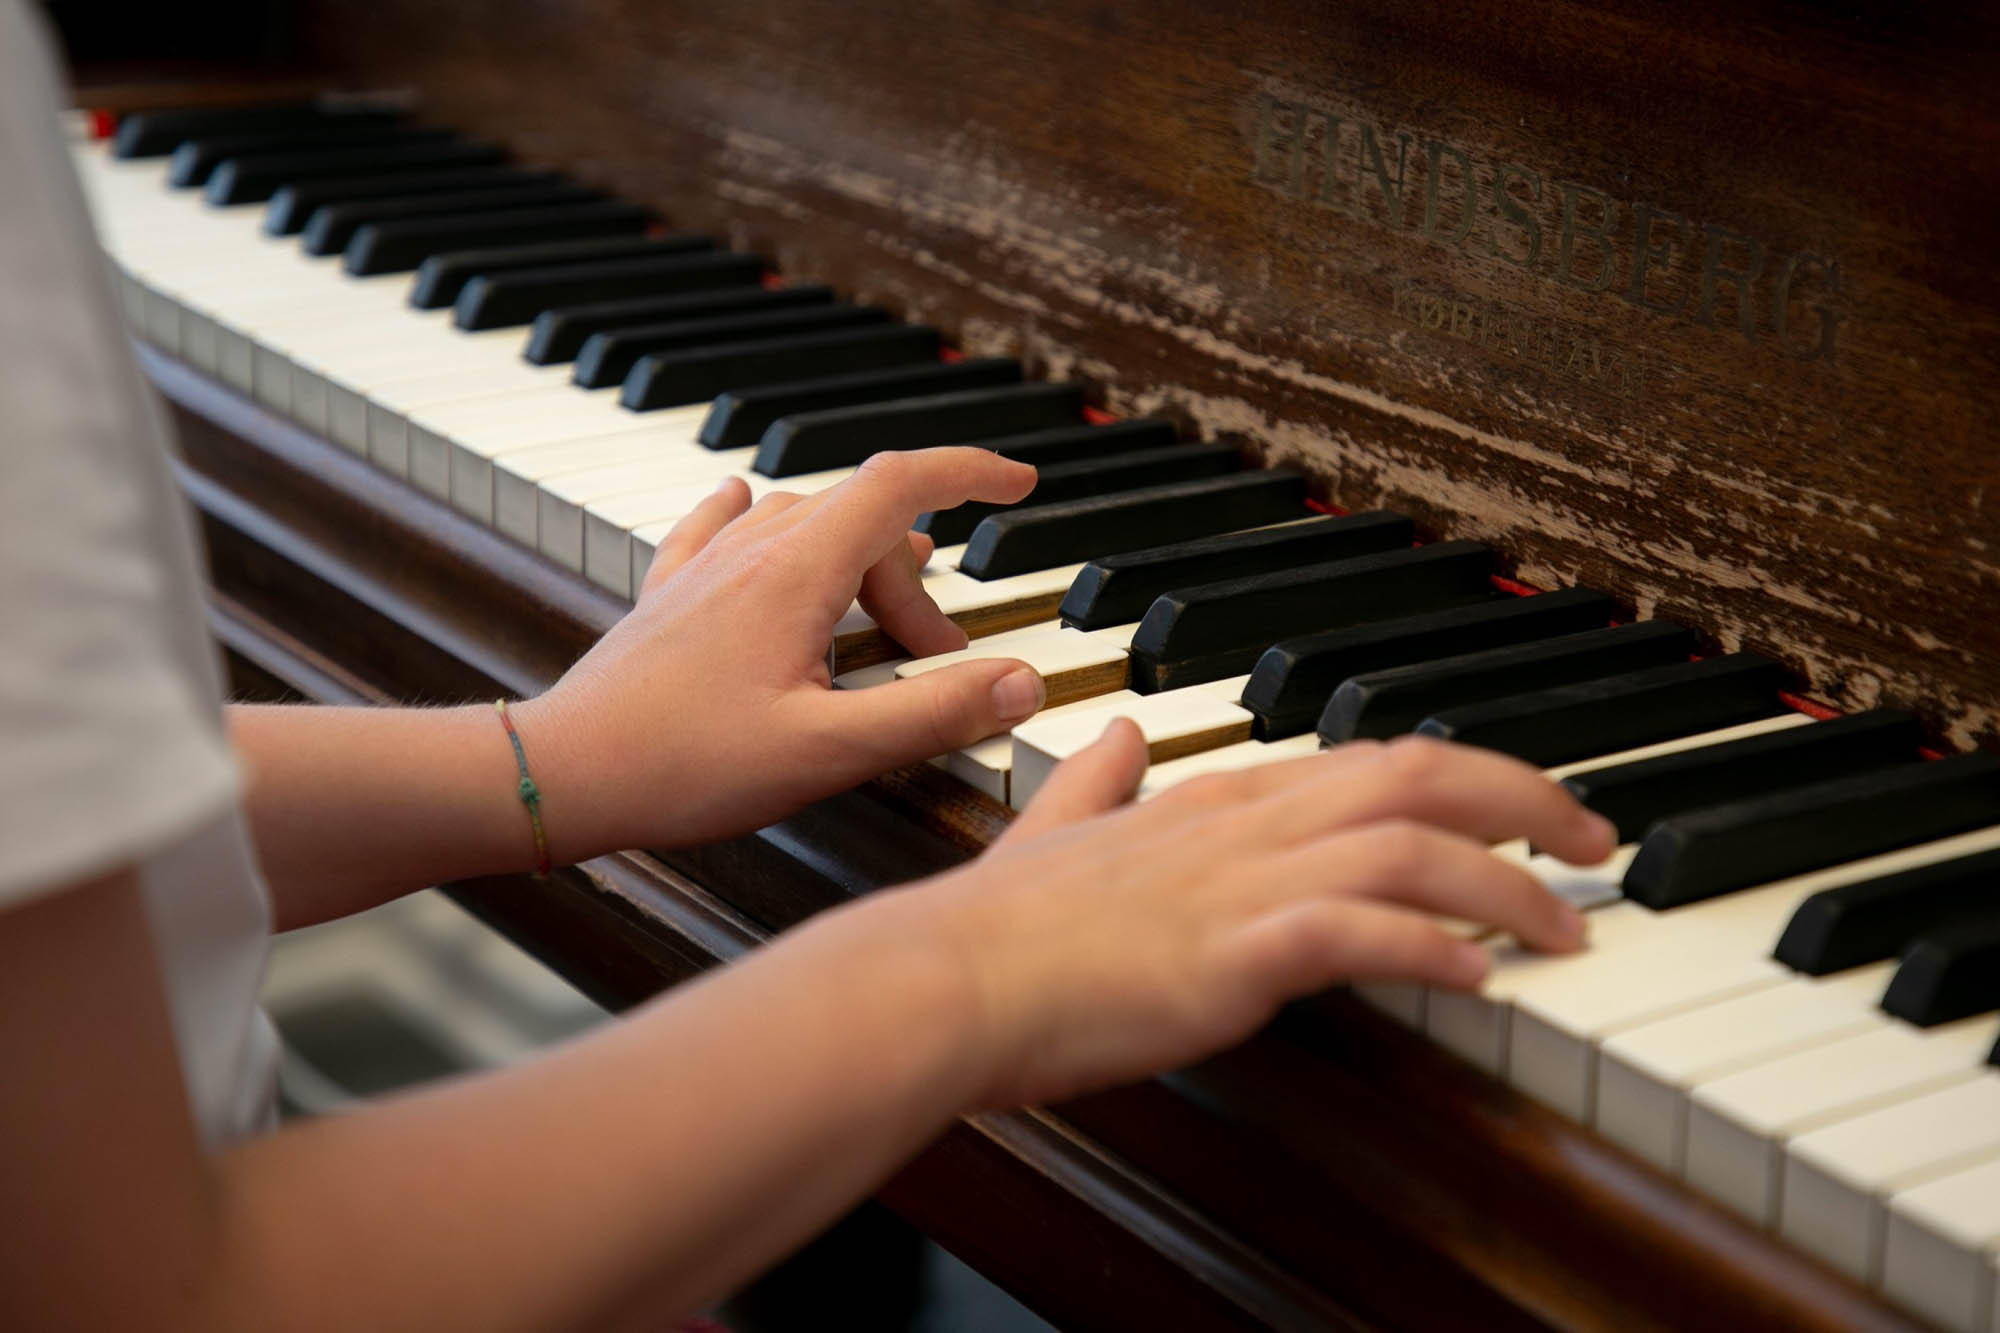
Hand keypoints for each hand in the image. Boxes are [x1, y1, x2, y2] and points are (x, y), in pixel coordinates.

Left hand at [515, 448, 1047, 856]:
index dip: (968, 473)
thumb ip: (931, 714)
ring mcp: (706, 569)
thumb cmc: (684, 765)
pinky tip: (738, 496)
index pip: (899, 483)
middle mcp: (750, 553)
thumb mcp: (827, 751)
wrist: (564, 771)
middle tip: (939, 666)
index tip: (1019, 482)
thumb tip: (1019, 683)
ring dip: (859, 562)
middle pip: (864, 523)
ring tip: (882, 620)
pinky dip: (759, 516)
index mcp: (795, 574)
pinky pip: (723, 527)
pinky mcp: (671, 595)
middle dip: (919, 585)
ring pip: (804, 523)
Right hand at [851, 725, 1616, 1109]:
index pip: (1368, 760)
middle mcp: (1244, 825)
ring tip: (1567, 932)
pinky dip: (1436, 949)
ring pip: (1412, 848)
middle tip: (1595, 843)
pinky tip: (1480, 978)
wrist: (946, 980)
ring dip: (1509, 887)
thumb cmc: (999, 928)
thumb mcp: (1053, 831)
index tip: (1523, 808)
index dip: (1464, 777)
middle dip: (1526, 799)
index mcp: (1215, 799)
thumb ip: (1096, 782)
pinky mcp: (1232, 952)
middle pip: (1418, 774)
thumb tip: (1116, 735)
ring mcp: (1241, 883)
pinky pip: (1362, 933)